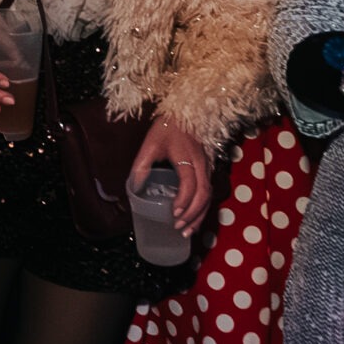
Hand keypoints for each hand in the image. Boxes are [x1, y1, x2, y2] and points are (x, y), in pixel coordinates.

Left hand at [129, 120, 212, 235]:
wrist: (186, 112)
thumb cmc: (166, 128)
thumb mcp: (150, 144)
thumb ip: (142, 165)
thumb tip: (134, 187)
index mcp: (187, 157)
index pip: (190, 182)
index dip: (184, 200)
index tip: (173, 213)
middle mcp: (201, 164)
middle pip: (204, 193)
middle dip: (192, 214)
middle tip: (178, 227)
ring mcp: (207, 167)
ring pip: (209, 196)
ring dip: (199, 215)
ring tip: (187, 231)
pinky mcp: (208, 170)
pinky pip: (209, 193)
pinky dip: (203, 209)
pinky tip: (194, 220)